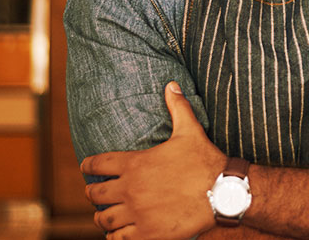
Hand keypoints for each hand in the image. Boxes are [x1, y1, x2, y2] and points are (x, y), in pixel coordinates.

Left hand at [82, 82, 227, 239]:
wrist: (223, 193)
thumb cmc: (206, 161)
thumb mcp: (190, 130)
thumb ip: (177, 107)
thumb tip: (171, 84)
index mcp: (135, 164)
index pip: (97, 165)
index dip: (87, 166)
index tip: (85, 168)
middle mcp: (130, 189)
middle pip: (95, 194)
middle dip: (92, 193)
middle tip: (95, 193)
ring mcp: (137, 213)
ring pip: (104, 219)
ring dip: (102, 216)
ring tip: (104, 215)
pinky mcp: (147, 233)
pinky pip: (118, 239)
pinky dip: (114, 236)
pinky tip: (117, 233)